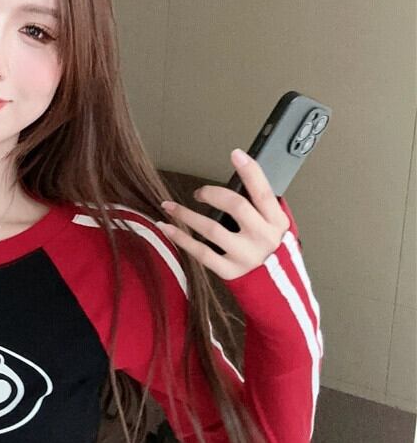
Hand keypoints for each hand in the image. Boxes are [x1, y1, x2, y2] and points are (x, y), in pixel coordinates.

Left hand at [157, 148, 289, 280]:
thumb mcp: (274, 225)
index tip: (236, 154)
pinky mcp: (229, 271)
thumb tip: (242, 175)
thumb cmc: (270, 249)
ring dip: (186, 214)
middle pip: (236, 206)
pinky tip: (166, 227)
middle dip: (212, 193)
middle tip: (200, 192)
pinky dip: (180, 237)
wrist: (275, 287)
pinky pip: (200, 252)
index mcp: (276, 222)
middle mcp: (263, 238)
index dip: (250, 172)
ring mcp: (245, 256)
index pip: (264, 193)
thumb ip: (260, 205)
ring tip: (169, 206)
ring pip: (211, 229)